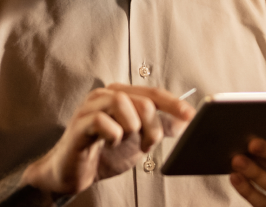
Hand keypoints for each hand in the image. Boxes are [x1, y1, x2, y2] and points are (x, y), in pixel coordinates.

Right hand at [23, 84, 195, 195]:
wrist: (75, 173)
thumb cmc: (104, 153)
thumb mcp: (139, 140)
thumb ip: (160, 127)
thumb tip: (185, 119)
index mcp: (120, 95)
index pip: (152, 92)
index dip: (173, 103)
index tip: (190, 115)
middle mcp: (105, 95)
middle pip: (142, 101)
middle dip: (152, 127)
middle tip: (147, 145)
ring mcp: (90, 107)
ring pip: (122, 104)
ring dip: (132, 128)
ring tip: (126, 142)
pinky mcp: (79, 123)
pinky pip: (103, 122)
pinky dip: (113, 135)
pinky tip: (110, 143)